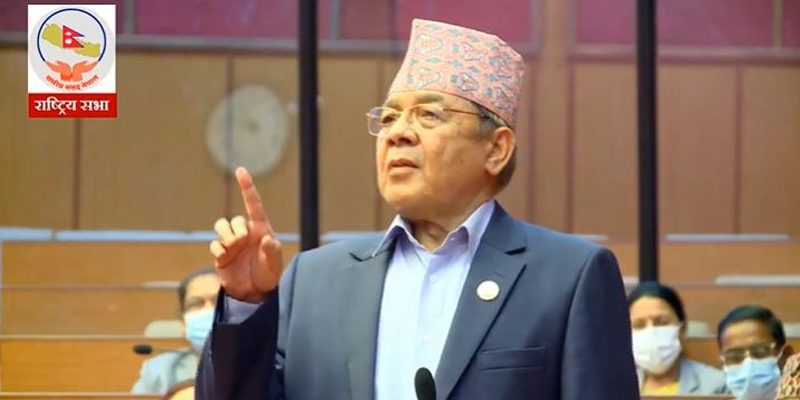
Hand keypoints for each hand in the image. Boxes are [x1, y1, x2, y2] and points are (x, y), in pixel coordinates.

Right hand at [210, 167, 282, 302]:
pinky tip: (224, 257)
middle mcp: (244, 233)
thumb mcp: (275, 262)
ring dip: (225, 234)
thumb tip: (266, 238)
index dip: (247, 186)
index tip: (240, 170)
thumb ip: (272, 250)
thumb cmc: (269, 273)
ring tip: (232, 246)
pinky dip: (218, 249)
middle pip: (234, 219)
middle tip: (242, 240)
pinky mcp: (221, 255)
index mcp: (260, 229)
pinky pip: (214, 245)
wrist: (255, 293)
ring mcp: (232, 244)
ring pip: (220, 226)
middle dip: (236, 228)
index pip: (253, 204)